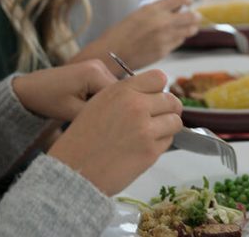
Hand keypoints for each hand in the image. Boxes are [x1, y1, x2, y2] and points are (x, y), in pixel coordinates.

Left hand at [11, 59, 116, 121]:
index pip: (119, 95)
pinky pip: (104, 87)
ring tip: (87, 112)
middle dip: (110, 106)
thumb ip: (98, 114)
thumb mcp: (73, 112)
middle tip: (96, 120)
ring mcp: (96, 65)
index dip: (115, 111)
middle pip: (117, 91)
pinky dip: (99, 98)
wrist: (29, 89)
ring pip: (112, 90)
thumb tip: (117, 119)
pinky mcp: (92, 69)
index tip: (107, 125)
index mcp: (95, 72)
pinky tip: (85, 105)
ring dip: (104, 102)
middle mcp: (99, 65)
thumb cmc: (48, 101)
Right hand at [47, 70, 182, 195]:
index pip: (159, 78)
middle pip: (172, 100)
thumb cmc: (81, 139)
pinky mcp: (150, 151)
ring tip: (149, 135)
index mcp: (122, 91)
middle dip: (168, 110)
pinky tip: (142, 148)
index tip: (155, 98)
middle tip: (158, 119)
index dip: (159, 89)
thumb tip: (151, 95)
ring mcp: (145, 129)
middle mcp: (136, 106)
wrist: (73, 171)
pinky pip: (168, 141)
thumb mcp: (98, 104)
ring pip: (175, 121)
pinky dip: (160, 144)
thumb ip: (126, 95)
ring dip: (167, 128)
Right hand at [79, 0, 200, 70]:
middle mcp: (163, 22)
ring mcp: (165, 38)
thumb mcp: (139, 13)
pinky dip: (178, 39)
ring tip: (183, 27)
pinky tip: (170, 38)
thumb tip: (177, 6)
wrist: (111, 53)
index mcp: (154, 9)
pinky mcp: (165, 51)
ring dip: (189, 28)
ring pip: (190, 31)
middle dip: (195, 16)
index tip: (187, 1)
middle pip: (193, 16)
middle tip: (193, 16)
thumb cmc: (121, 32)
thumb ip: (159, 9)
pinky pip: (179, 42)